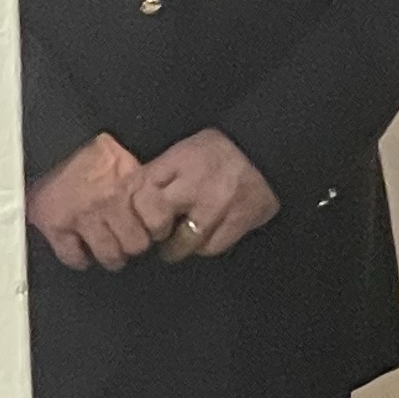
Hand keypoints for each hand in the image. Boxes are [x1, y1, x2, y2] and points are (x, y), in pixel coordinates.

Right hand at [26, 132, 157, 273]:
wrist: (51, 135)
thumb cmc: (93, 149)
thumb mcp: (127, 160)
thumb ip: (142, 185)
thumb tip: (159, 214)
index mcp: (131, 184)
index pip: (158, 223)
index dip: (157, 230)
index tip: (152, 230)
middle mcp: (110, 201)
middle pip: (136, 245)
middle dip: (133, 245)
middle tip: (127, 241)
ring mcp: (82, 214)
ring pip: (109, 254)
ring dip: (111, 256)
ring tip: (108, 250)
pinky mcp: (55, 222)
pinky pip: (73, 256)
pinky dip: (78, 259)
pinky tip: (82, 253)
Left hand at [139, 128, 279, 262]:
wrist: (267, 151)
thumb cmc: (218, 152)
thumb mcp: (183, 150)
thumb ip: (159, 172)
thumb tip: (131, 200)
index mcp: (178, 162)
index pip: (140, 192)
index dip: (134, 211)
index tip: (137, 217)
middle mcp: (196, 183)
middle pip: (156, 220)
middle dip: (153, 230)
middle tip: (156, 233)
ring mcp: (219, 205)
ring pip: (184, 241)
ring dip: (176, 247)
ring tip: (178, 242)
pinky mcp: (240, 221)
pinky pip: (211, 247)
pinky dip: (204, 246)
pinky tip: (205, 237)